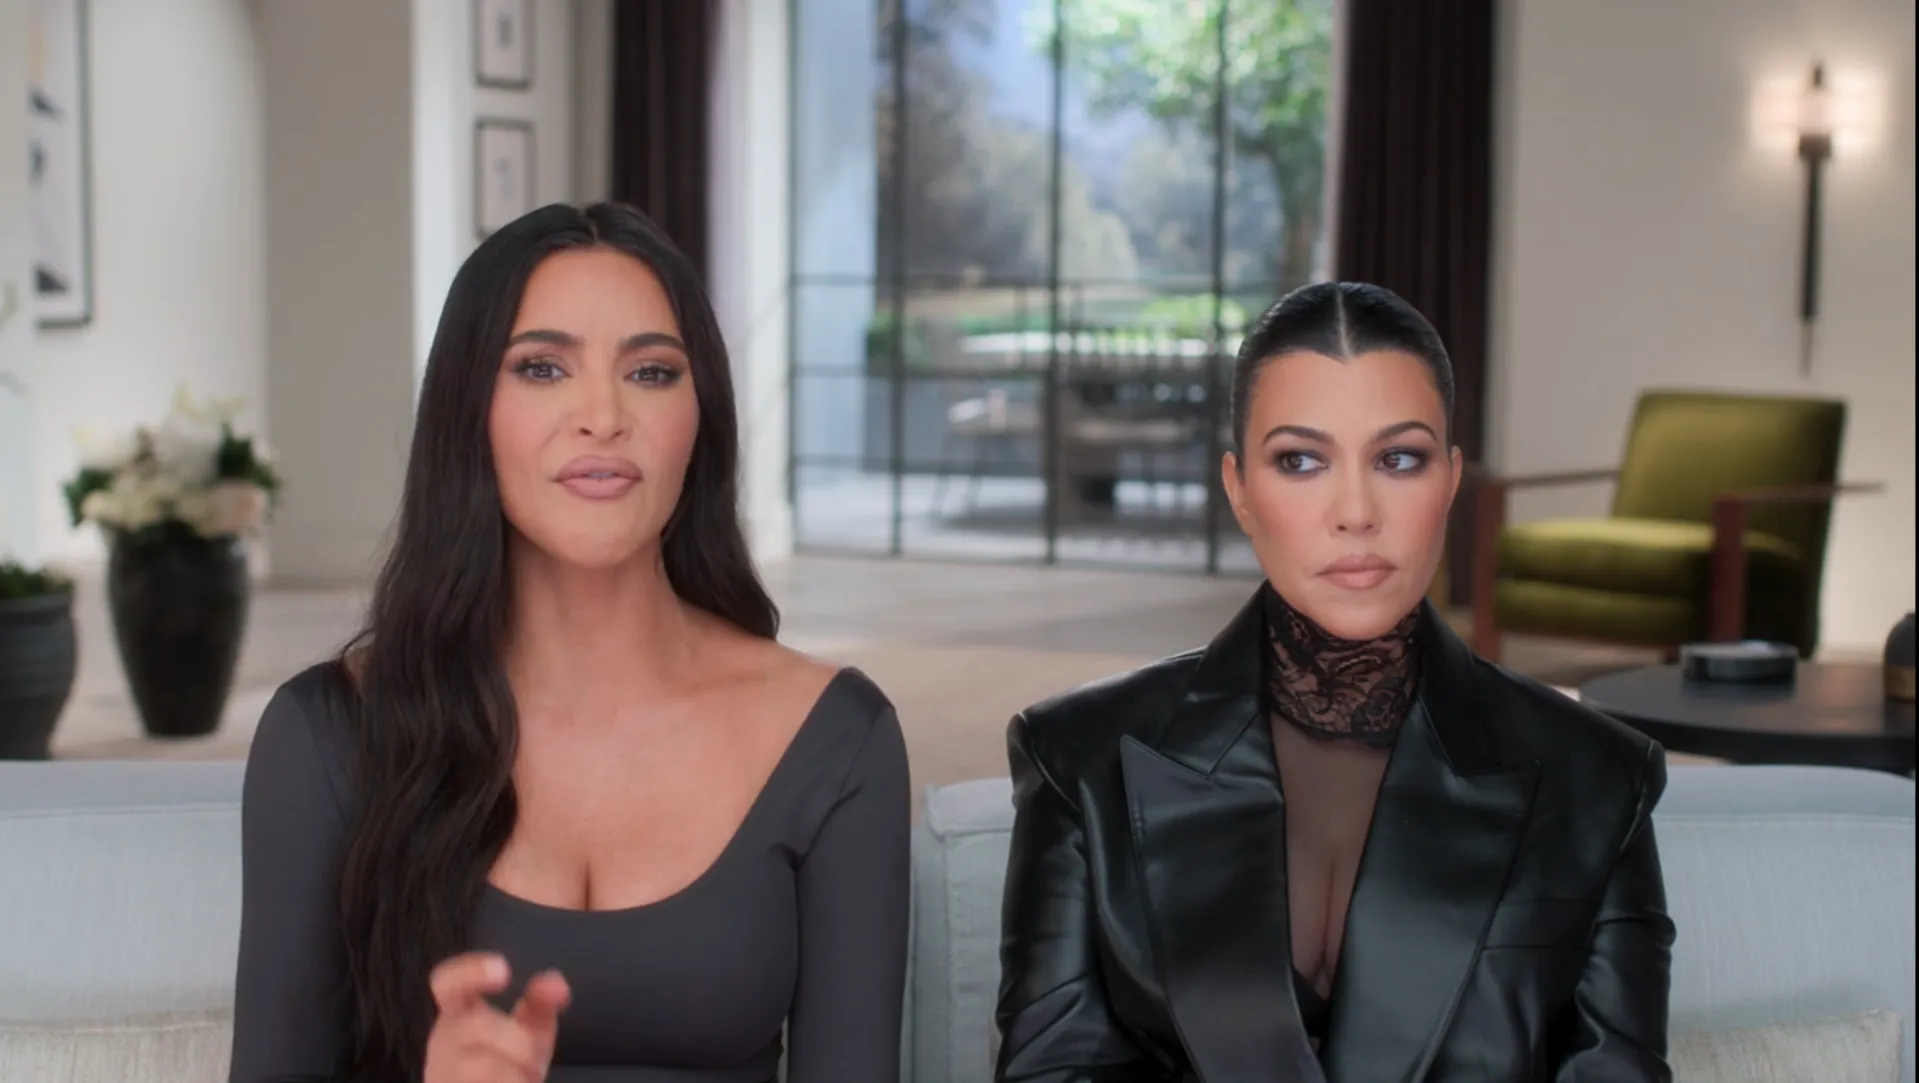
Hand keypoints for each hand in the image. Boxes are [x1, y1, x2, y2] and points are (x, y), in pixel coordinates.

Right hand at [422, 952, 570, 1082]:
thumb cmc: (504, 1068)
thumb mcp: (529, 1032)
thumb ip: (542, 1003)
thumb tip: (556, 984)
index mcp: (459, 1014)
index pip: (448, 983)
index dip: (470, 972)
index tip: (503, 970)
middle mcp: (444, 1041)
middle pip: (478, 1025)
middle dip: (519, 1043)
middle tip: (531, 1060)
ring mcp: (443, 1071)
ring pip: (485, 1065)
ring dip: (517, 1074)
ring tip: (520, 1079)